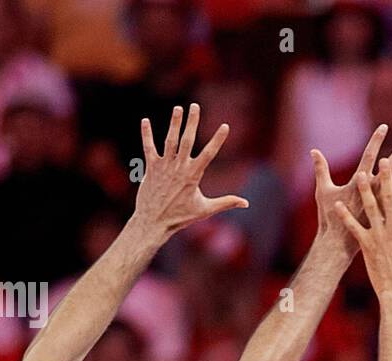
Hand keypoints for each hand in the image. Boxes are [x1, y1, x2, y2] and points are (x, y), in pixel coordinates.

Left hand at [132, 104, 247, 242]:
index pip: (208, 154)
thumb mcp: (205, 210)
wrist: (154, 222)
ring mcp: (164, 167)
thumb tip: (246, 203)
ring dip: (174, 123)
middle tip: (195, 106)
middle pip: (187, 140)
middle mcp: (179, 168)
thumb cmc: (180, 217)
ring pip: (170, 140)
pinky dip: (146, 134)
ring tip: (178, 108)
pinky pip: (148, 148)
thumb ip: (226, 202)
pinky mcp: (151, 168)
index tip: (225, 126)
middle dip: (192, 122)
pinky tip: (145, 120)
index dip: (217, 139)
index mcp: (193, 176)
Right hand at [312, 125, 391, 260]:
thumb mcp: (323, 192)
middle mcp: (371, 192)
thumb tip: (313, 150)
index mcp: (357, 183)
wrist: (337, 245)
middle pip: (389, 168)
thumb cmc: (329, 218)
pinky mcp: (386, 218)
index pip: (368, 156)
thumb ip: (320, 170)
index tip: (384, 126)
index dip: (376, 141)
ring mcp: (380, 205)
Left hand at [336, 159, 391, 296]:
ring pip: (371, 209)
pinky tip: (336, 205)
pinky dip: (345, 217)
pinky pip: (354, 228)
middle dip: (387, 177)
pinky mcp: (367, 245)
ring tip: (359, 174)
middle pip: (391, 198)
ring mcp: (380, 236)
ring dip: (364, 191)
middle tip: (384, 160)